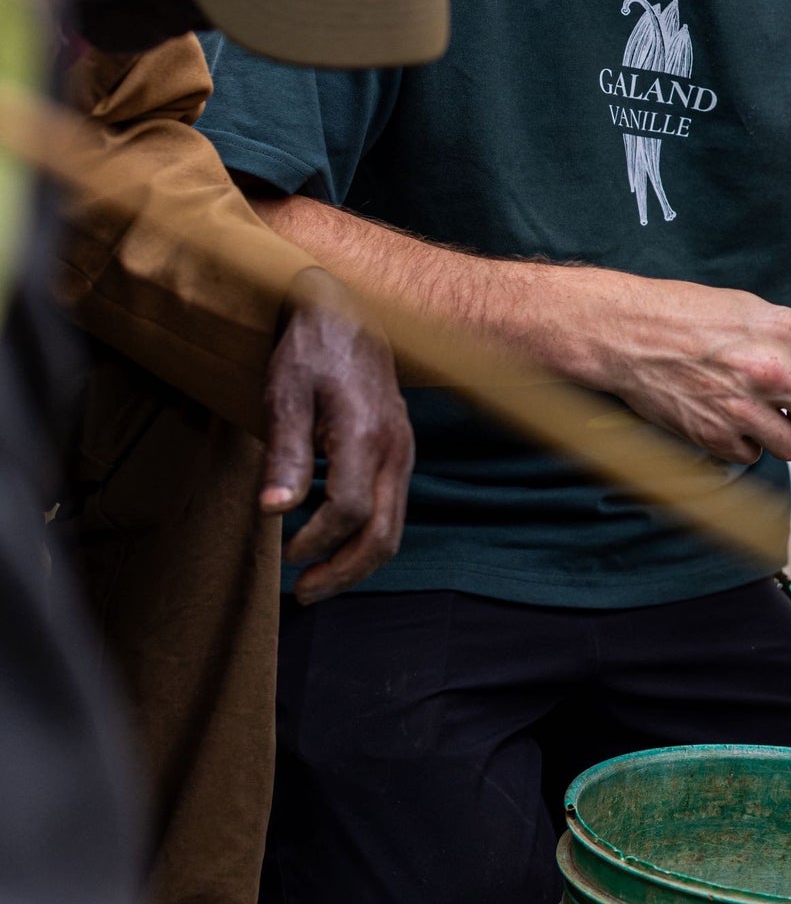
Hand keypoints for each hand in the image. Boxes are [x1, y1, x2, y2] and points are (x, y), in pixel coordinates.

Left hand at [260, 273, 414, 604]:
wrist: (348, 311)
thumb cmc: (311, 349)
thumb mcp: (286, 392)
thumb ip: (284, 453)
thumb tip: (274, 511)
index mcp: (366, 433)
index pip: (349, 511)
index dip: (316, 541)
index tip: (283, 550)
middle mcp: (395, 448)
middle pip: (382, 535)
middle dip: (342, 572)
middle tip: (302, 592)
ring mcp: (403, 451)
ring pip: (392, 529)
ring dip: (355, 563)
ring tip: (315, 580)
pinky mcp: (399, 451)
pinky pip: (391, 509)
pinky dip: (365, 538)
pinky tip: (332, 542)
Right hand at [579, 275, 790, 465]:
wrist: (626, 333)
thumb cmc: (687, 314)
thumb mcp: (751, 309)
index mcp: (784, 330)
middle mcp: (769, 370)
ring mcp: (742, 408)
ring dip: (784, 436)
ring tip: (760, 412)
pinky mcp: (715, 437)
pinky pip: (753, 456)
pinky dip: (745, 443)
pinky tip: (726, 416)